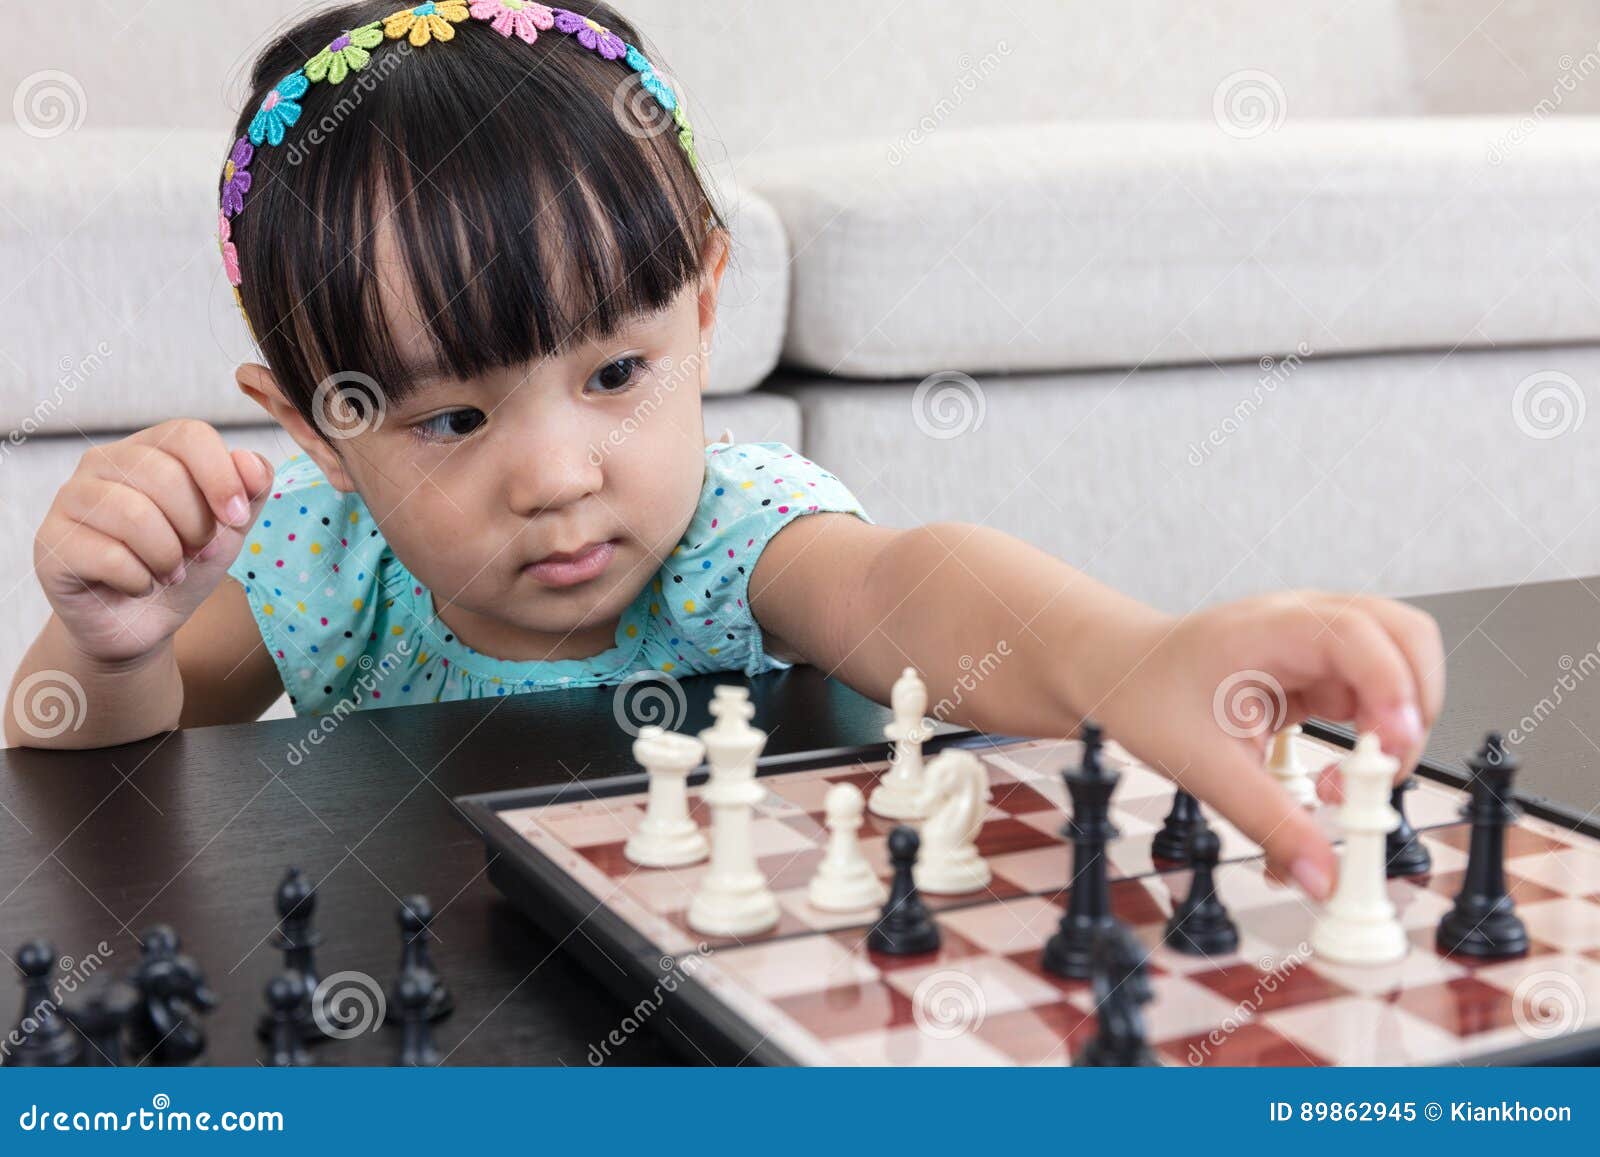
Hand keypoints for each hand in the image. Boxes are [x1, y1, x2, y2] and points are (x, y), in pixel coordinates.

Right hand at [34, 420, 276, 664]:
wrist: (142, 622)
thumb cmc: (185, 563)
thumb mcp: (231, 528)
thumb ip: (250, 491)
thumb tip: (251, 464)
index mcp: (149, 448)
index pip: (188, 434)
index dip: (222, 476)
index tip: (238, 518)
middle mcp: (103, 462)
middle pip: (165, 476)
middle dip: (196, 527)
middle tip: (197, 553)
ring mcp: (70, 499)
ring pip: (135, 515)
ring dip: (169, 557)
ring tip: (171, 572)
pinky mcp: (51, 543)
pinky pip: (109, 556)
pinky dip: (140, 581)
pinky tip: (139, 585)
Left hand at [1093, 590, 1444, 900]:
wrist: (1117, 672)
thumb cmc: (1146, 696)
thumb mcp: (1202, 765)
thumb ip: (1268, 822)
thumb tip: (1322, 877)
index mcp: (1272, 627)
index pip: (1361, 634)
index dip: (1391, 688)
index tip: (1391, 748)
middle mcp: (1306, 623)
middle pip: (1405, 638)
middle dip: (1415, 706)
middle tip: (1384, 771)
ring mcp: (1318, 645)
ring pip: (1400, 667)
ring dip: (1399, 725)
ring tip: (1358, 778)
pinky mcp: (1320, 673)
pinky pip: (1374, 697)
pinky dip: (1376, 738)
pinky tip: (1340, 775)